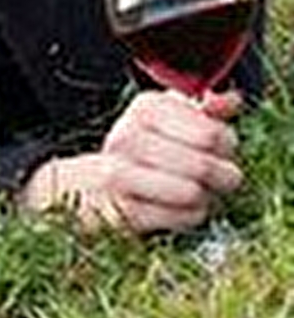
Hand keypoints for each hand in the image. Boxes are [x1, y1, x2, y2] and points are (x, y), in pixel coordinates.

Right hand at [22, 90, 242, 232]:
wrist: (86, 187)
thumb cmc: (144, 150)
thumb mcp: (172, 119)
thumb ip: (206, 109)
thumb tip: (230, 100)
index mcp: (146, 108)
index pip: (211, 133)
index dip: (226, 146)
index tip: (217, 148)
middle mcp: (127, 136)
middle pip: (204, 165)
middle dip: (222, 176)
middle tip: (217, 177)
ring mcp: (119, 175)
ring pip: (193, 193)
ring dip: (206, 197)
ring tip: (198, 191)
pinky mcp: (123, 210)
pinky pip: (182, 217)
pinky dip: (191, 215)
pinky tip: (180, 207)